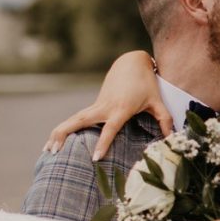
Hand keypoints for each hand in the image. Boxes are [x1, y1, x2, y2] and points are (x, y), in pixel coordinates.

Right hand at [43, 51, 170, 157]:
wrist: (131, 62)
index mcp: (121, 108)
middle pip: (80, 121)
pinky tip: (55, 141)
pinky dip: (65, 129)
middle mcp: (105, 107)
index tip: (95, 158)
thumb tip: (172, 139)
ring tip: (47, 150)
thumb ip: (165, 120)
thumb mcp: (158, 102)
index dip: (103, 143)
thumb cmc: (147, 83)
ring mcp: (97, 105)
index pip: (109, 128)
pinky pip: (77, 119)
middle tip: (53, 152)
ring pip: (74, 119)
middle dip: (66, 135)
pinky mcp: (95, 105)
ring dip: (59, 133)